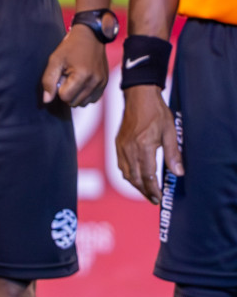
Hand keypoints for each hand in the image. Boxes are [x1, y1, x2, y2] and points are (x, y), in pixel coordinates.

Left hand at [40, 24, 108, 106]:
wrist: (90, 36)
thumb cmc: (70, 47)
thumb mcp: (55, 60)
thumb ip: (48, 80)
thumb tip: (47, 100)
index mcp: (82, 75)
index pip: (65, 97)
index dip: (58, 88)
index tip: (61, 75)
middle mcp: (95, 82)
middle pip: (74, 102)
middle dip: (67, 92)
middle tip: (67, 76)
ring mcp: (102, 83)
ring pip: (83, 103)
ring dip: (75, 94)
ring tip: (74, 78)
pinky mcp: (105, 84)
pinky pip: (92, 99)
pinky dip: (84, 94)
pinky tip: (81, 82)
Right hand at [116, 85, 182, 202]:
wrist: (138, 96)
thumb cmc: (156, 112)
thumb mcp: (170, 132)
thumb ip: (173, 154)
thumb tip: (178, 173)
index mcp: (143, 145)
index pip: (147, 175)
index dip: (153, 189)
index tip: (160, 197)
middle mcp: (129, 148)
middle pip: (134, 177)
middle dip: (144, 191)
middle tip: (154, 199)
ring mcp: (121, 146)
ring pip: (125, 173)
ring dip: (135, 185)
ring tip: (146, 191)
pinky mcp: (118, 143)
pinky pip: (120, 164)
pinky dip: (128, 174)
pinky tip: (135, 177)